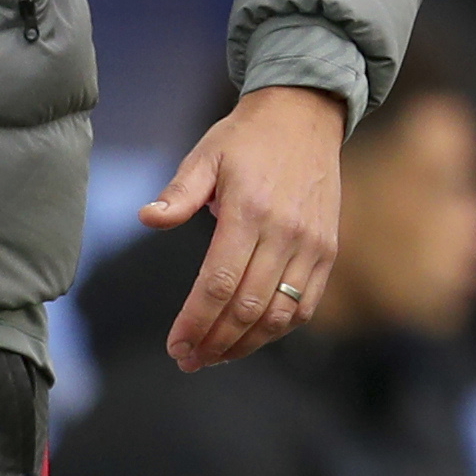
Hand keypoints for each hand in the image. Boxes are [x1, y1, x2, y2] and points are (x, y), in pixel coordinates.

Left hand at [152, 85, 349, 369]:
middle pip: (248, 307)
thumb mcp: (206, 155)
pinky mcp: (328, 250)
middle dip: (214, 342)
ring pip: (279, 314)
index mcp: (249, 211)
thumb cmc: (248, 138)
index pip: (219, 284)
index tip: (175, 344)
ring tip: (215, 355)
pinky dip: (279, 329)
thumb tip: (147, 218)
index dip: (195, 322)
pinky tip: (252, 336)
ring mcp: (312, 244)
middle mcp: (286, 232)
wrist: (306, 116)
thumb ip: (178, 193)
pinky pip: (305, 304)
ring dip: (246, 344)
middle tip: (188, 359)